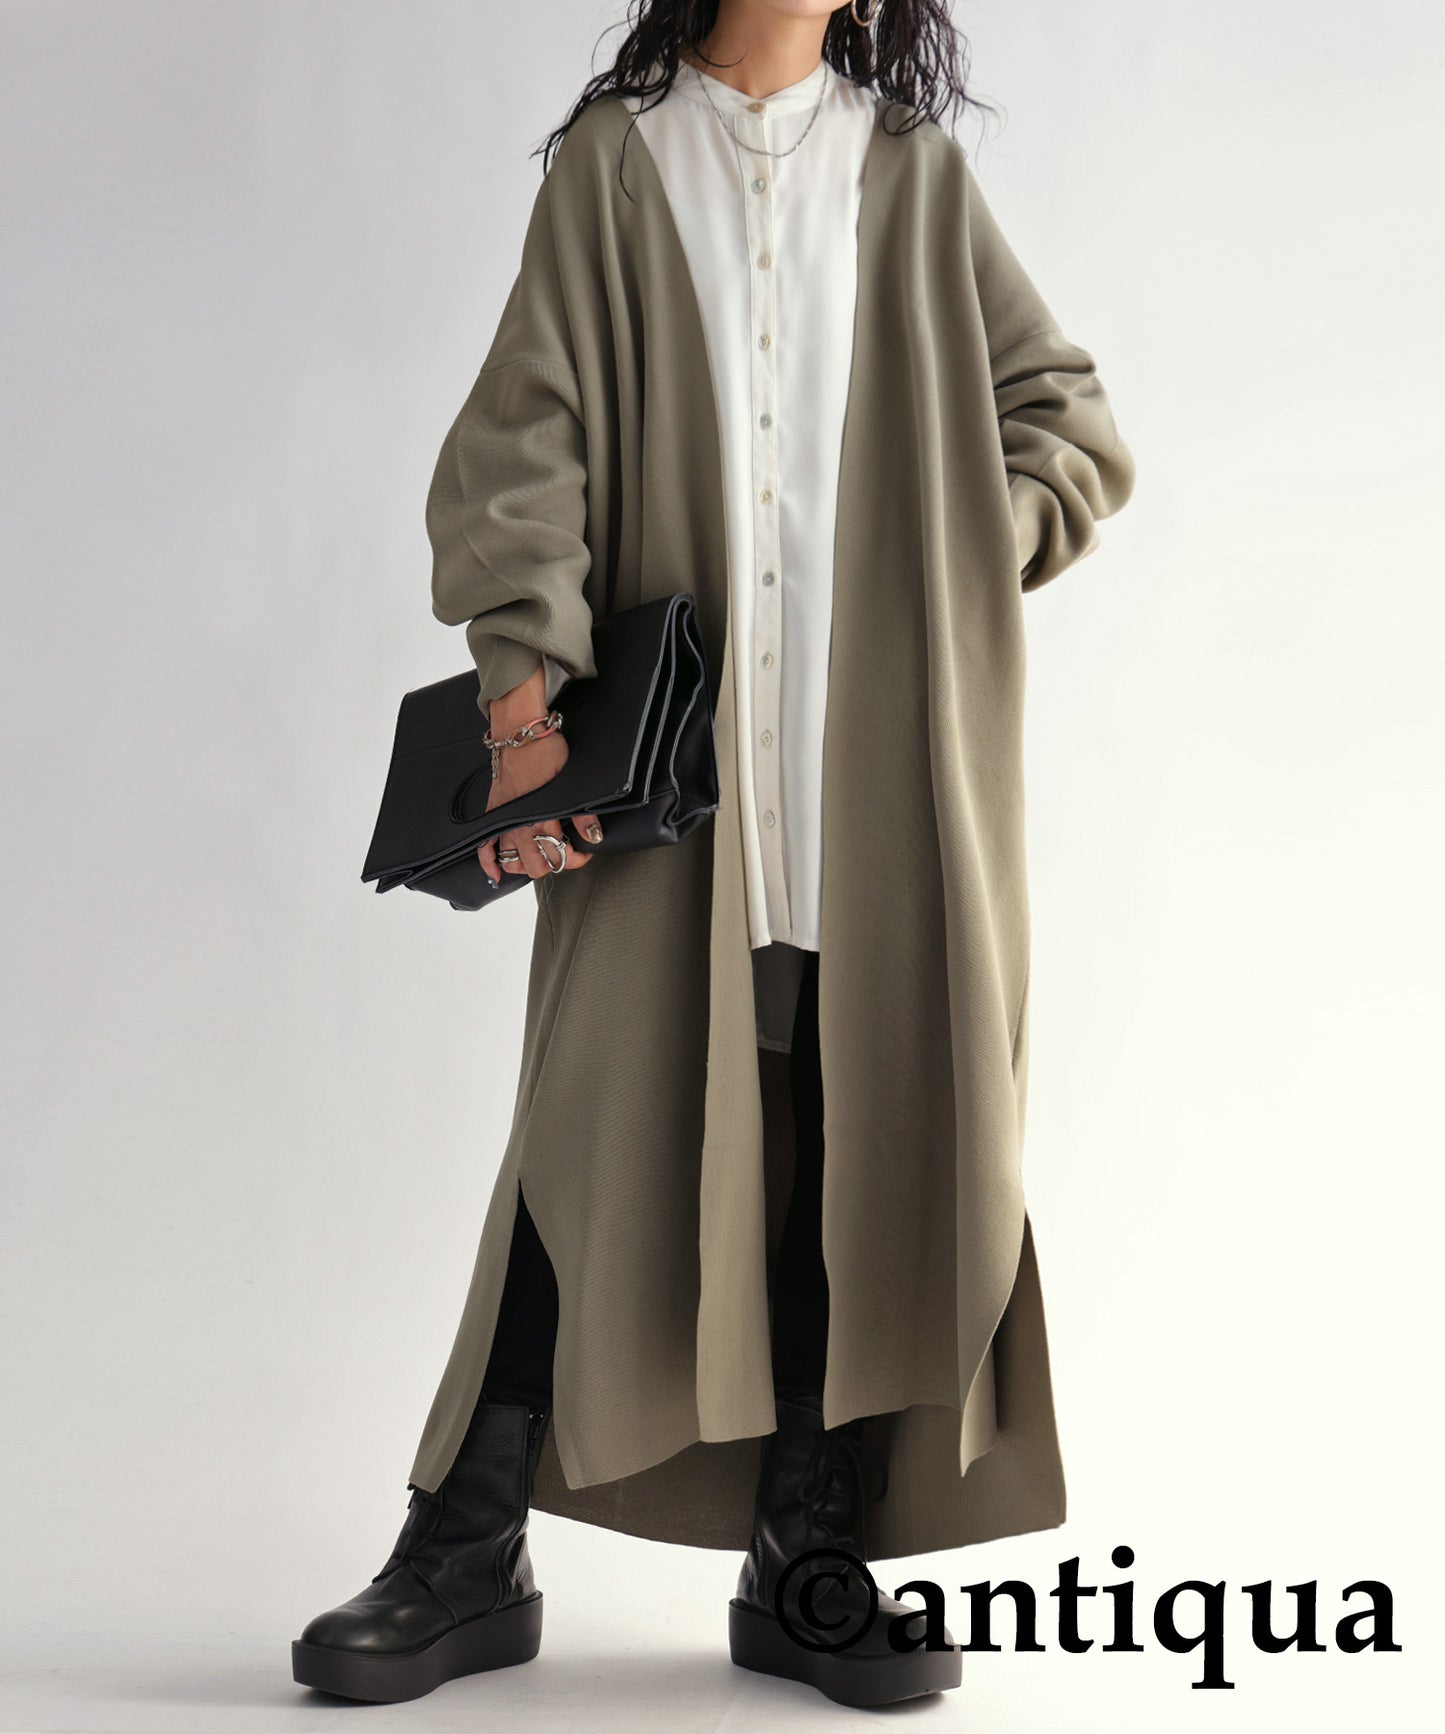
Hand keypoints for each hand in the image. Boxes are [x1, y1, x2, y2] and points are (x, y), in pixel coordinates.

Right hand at [478, 673, 601, 884]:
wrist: (519, 731)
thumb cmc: (545, 750)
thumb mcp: (571, 779)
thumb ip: (583, 811)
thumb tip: (594, 835)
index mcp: (540, 817)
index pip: (558, 856)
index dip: (576, 859)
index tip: (585, 851)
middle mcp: (519, 824)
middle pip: (535, 866)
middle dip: (554, 863)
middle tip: (566, 851)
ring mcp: (504, 820)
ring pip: (512, 862)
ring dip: (527, 865)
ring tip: (541, 857)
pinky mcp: (494, 812)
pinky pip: (484, 847)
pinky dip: (488, 863)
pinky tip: (495, 874)